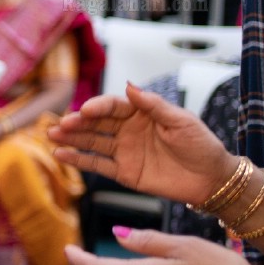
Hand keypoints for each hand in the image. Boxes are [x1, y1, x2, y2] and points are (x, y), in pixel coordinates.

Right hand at [50, 83, 234, 206]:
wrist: (212, 179)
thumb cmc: (201, 145)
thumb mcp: (181, 120)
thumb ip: (153, 105)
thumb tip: (129, 85)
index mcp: (141, 114)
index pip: (113, 107)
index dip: (98, 107)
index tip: (85, 110)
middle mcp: (128, 130)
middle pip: (97, 124)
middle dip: (77, 123)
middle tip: (59, 124)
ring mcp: (124, 151)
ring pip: (92, 142)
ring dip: (71, 139)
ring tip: (51, 136)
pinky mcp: (123, 172)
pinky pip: (97, 165)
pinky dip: (78, 160)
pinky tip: (61, 154)